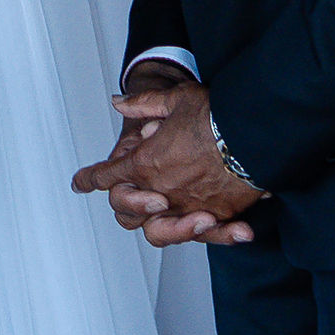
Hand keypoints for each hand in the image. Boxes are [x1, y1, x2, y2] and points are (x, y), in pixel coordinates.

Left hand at [70, 76, 260, 246]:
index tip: (79, 182)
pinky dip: (210, 234)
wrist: (255, 132)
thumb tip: (118, 103)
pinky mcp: (219, 214)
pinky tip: (218, 227)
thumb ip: (144, 104)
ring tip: (173, 213)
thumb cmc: (215, 115)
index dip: (92, 178)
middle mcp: (164, 191)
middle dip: (128, 200)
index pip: (109, 176)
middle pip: (129, 210)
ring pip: (161, 230)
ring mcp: (190, 207)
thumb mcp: (175, 100)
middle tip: (140, 190)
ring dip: (161, 223)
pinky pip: (205, 233)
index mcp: (147, 164)